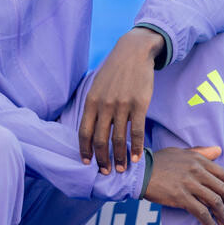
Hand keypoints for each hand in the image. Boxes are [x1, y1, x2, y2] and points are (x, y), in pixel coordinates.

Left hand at [78, 28, 163, 173]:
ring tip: (121, 169)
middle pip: (100, 140)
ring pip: (118, 139)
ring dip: (119, 158)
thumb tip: (89, 129)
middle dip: (101, 159)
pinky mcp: (139, 104)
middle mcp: (104, 105)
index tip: (87, 163)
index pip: (83, 132)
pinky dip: (136, 147)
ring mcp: (122, 105)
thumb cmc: (114, 71)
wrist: (133, 52)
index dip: (84, 151)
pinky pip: (136, 131)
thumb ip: (93, 106)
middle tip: (105, 172)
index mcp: (91, 101)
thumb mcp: (97, 85)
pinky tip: (136, 158)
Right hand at [144, 146, 223, 224]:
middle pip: (222, 189)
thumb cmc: (158, 162)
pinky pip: (201, 212)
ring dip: (222, 216)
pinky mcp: (181, 197)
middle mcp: (196, 170)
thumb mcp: (180, 152)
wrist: (140, 172)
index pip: (223, 175)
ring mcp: (189, 183)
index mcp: (197, 159)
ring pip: (215, 202)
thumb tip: (218, 150)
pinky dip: (209, 223)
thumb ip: (200, 152)